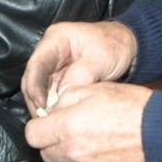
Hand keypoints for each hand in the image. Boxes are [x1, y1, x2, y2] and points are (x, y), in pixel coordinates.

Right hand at [22, 21, 137, 115]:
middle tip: (44, 120)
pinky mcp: (60, 79)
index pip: (37, 64)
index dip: (35, 86)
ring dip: (43, 106)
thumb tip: (61, 98)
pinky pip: (50, 95)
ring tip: (51, 122)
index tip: (41, 106)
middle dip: (36, 100)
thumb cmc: (115, 45)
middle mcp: (50, 52)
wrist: (128, 47)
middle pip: (32, 78)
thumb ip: (79, 76)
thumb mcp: (100, 59)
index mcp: (56, 39)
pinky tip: (58, 117)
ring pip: (38, 89)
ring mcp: (54, 66)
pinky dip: (53, 107)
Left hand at [24, 82, 151, 161]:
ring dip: (75, 155)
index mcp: (67, 127)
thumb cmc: (132, 107)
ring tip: (99, 141)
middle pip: (47, 154)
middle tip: (74, 131)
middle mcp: (73, 153)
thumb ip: (65, 99)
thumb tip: (52, 111)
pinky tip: (110, 154)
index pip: (32, 136)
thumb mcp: (95, 89)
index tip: (48, 125)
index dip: (39, 128)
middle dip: (55, 143)